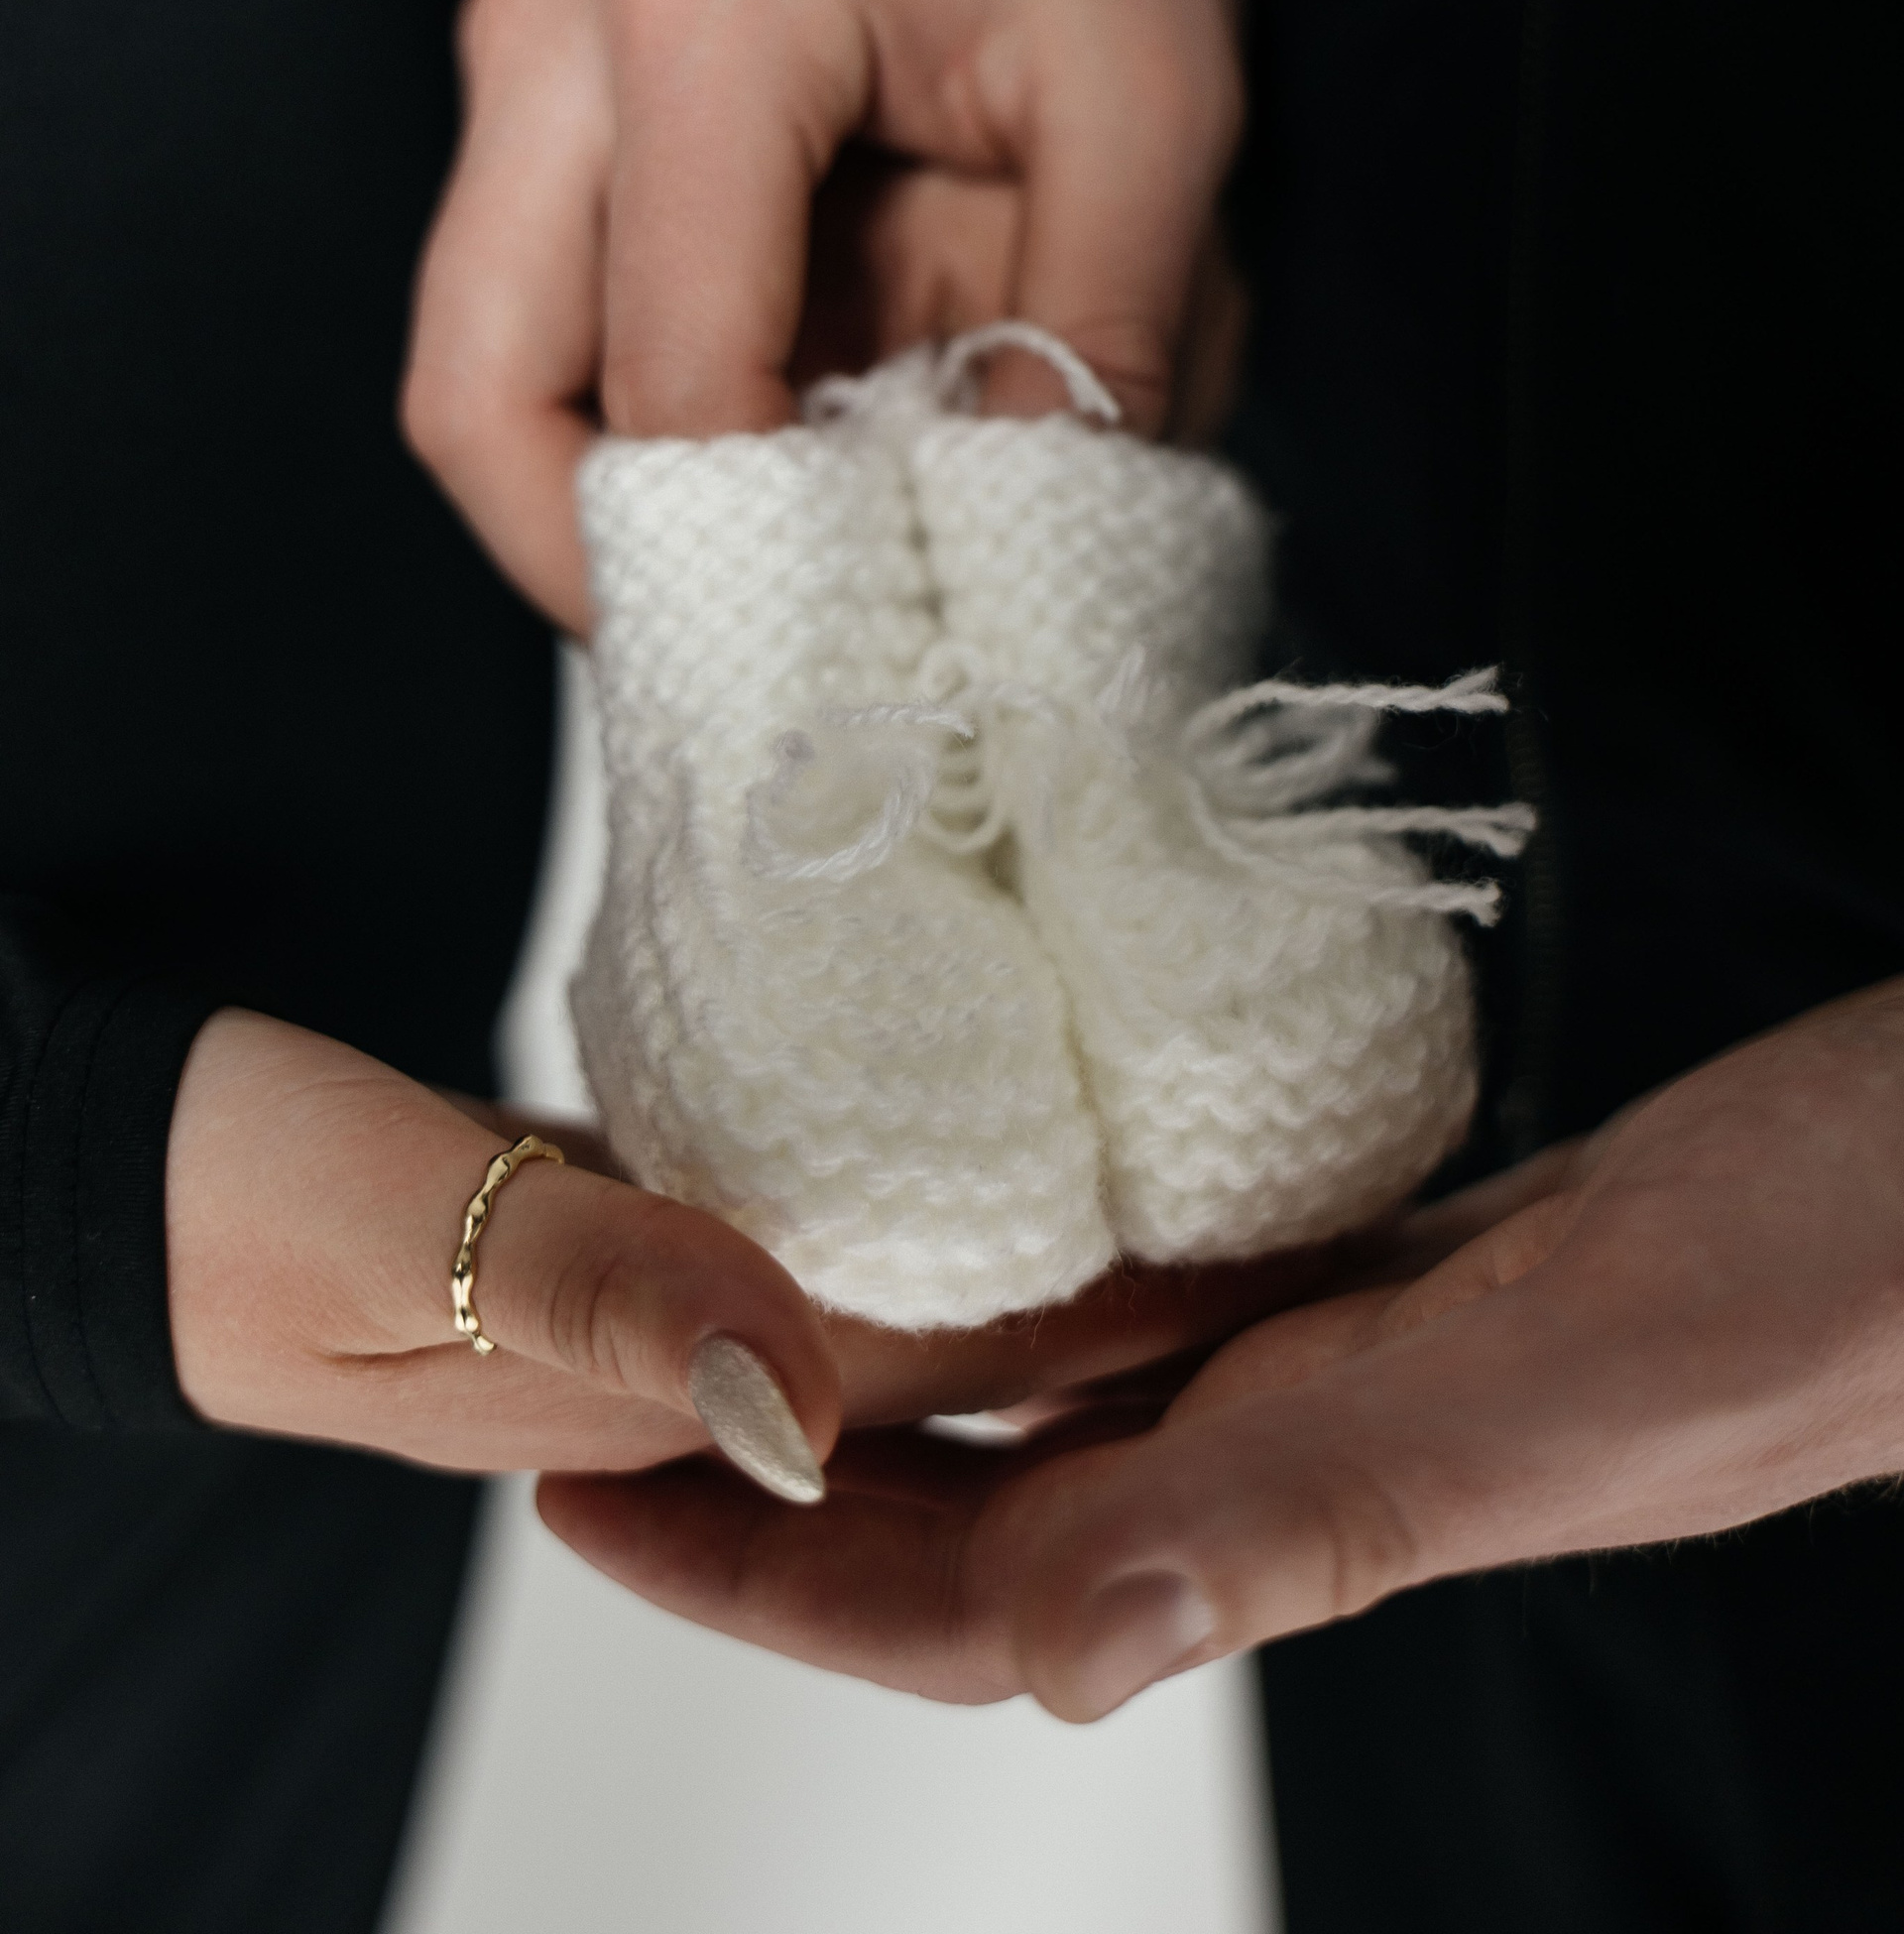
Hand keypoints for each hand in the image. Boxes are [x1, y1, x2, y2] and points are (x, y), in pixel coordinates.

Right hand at [169, 1009, 1325, 1475]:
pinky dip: (876, 1149)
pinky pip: (779, 1197)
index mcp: (644, 1394)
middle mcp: (668, 1367)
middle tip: (1249, 1166)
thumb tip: (805, 1400)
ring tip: (1146, 1118)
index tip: (1236, 1237)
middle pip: (925, 1338)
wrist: (102, 1168)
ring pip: (864, 1269)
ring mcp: (641, 1293)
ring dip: (996, 1211)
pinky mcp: (612, 1213)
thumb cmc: (219, 1199)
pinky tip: (949, 1081)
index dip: (1085, 1314)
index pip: (923, 1369)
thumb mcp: (393, 1233)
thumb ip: (597, 1297)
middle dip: (1084, 1278)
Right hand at [403, 0, 1241, 629]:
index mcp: (703, 17)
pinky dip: (625, 416)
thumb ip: (1104, 332)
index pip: (669, 380)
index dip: (764, 551)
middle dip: (598, 566)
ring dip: (603, 497)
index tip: (878, 642)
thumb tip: (1016, 548)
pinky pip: (527, 314)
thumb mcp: (1163, 98)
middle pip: (475, 399)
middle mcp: (551, 37)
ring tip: (774, 558)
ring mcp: (514, 63)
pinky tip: (763, 443)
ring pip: (476, 372)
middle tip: (753, 657)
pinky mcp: (531, 99)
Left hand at [538, 978, 1903, 1713]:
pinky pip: (1183, 1275)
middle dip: (788, 1470)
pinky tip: (998, 1166)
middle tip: (614, 1367)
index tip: (585, 1488)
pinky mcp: (1416, 1248)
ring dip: (906, 1352)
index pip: (981, 1592)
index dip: (772, 1566)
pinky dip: (1060, 1242)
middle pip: (992, 1508)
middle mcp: (1316, 1448)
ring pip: (1075, 1392)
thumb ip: (1329, 1505)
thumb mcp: (1571, 1375)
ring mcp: (1366, 1349)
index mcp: (1319, 1505)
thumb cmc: (1833, 1273)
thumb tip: (1059, 1647)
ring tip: (751, 1262)